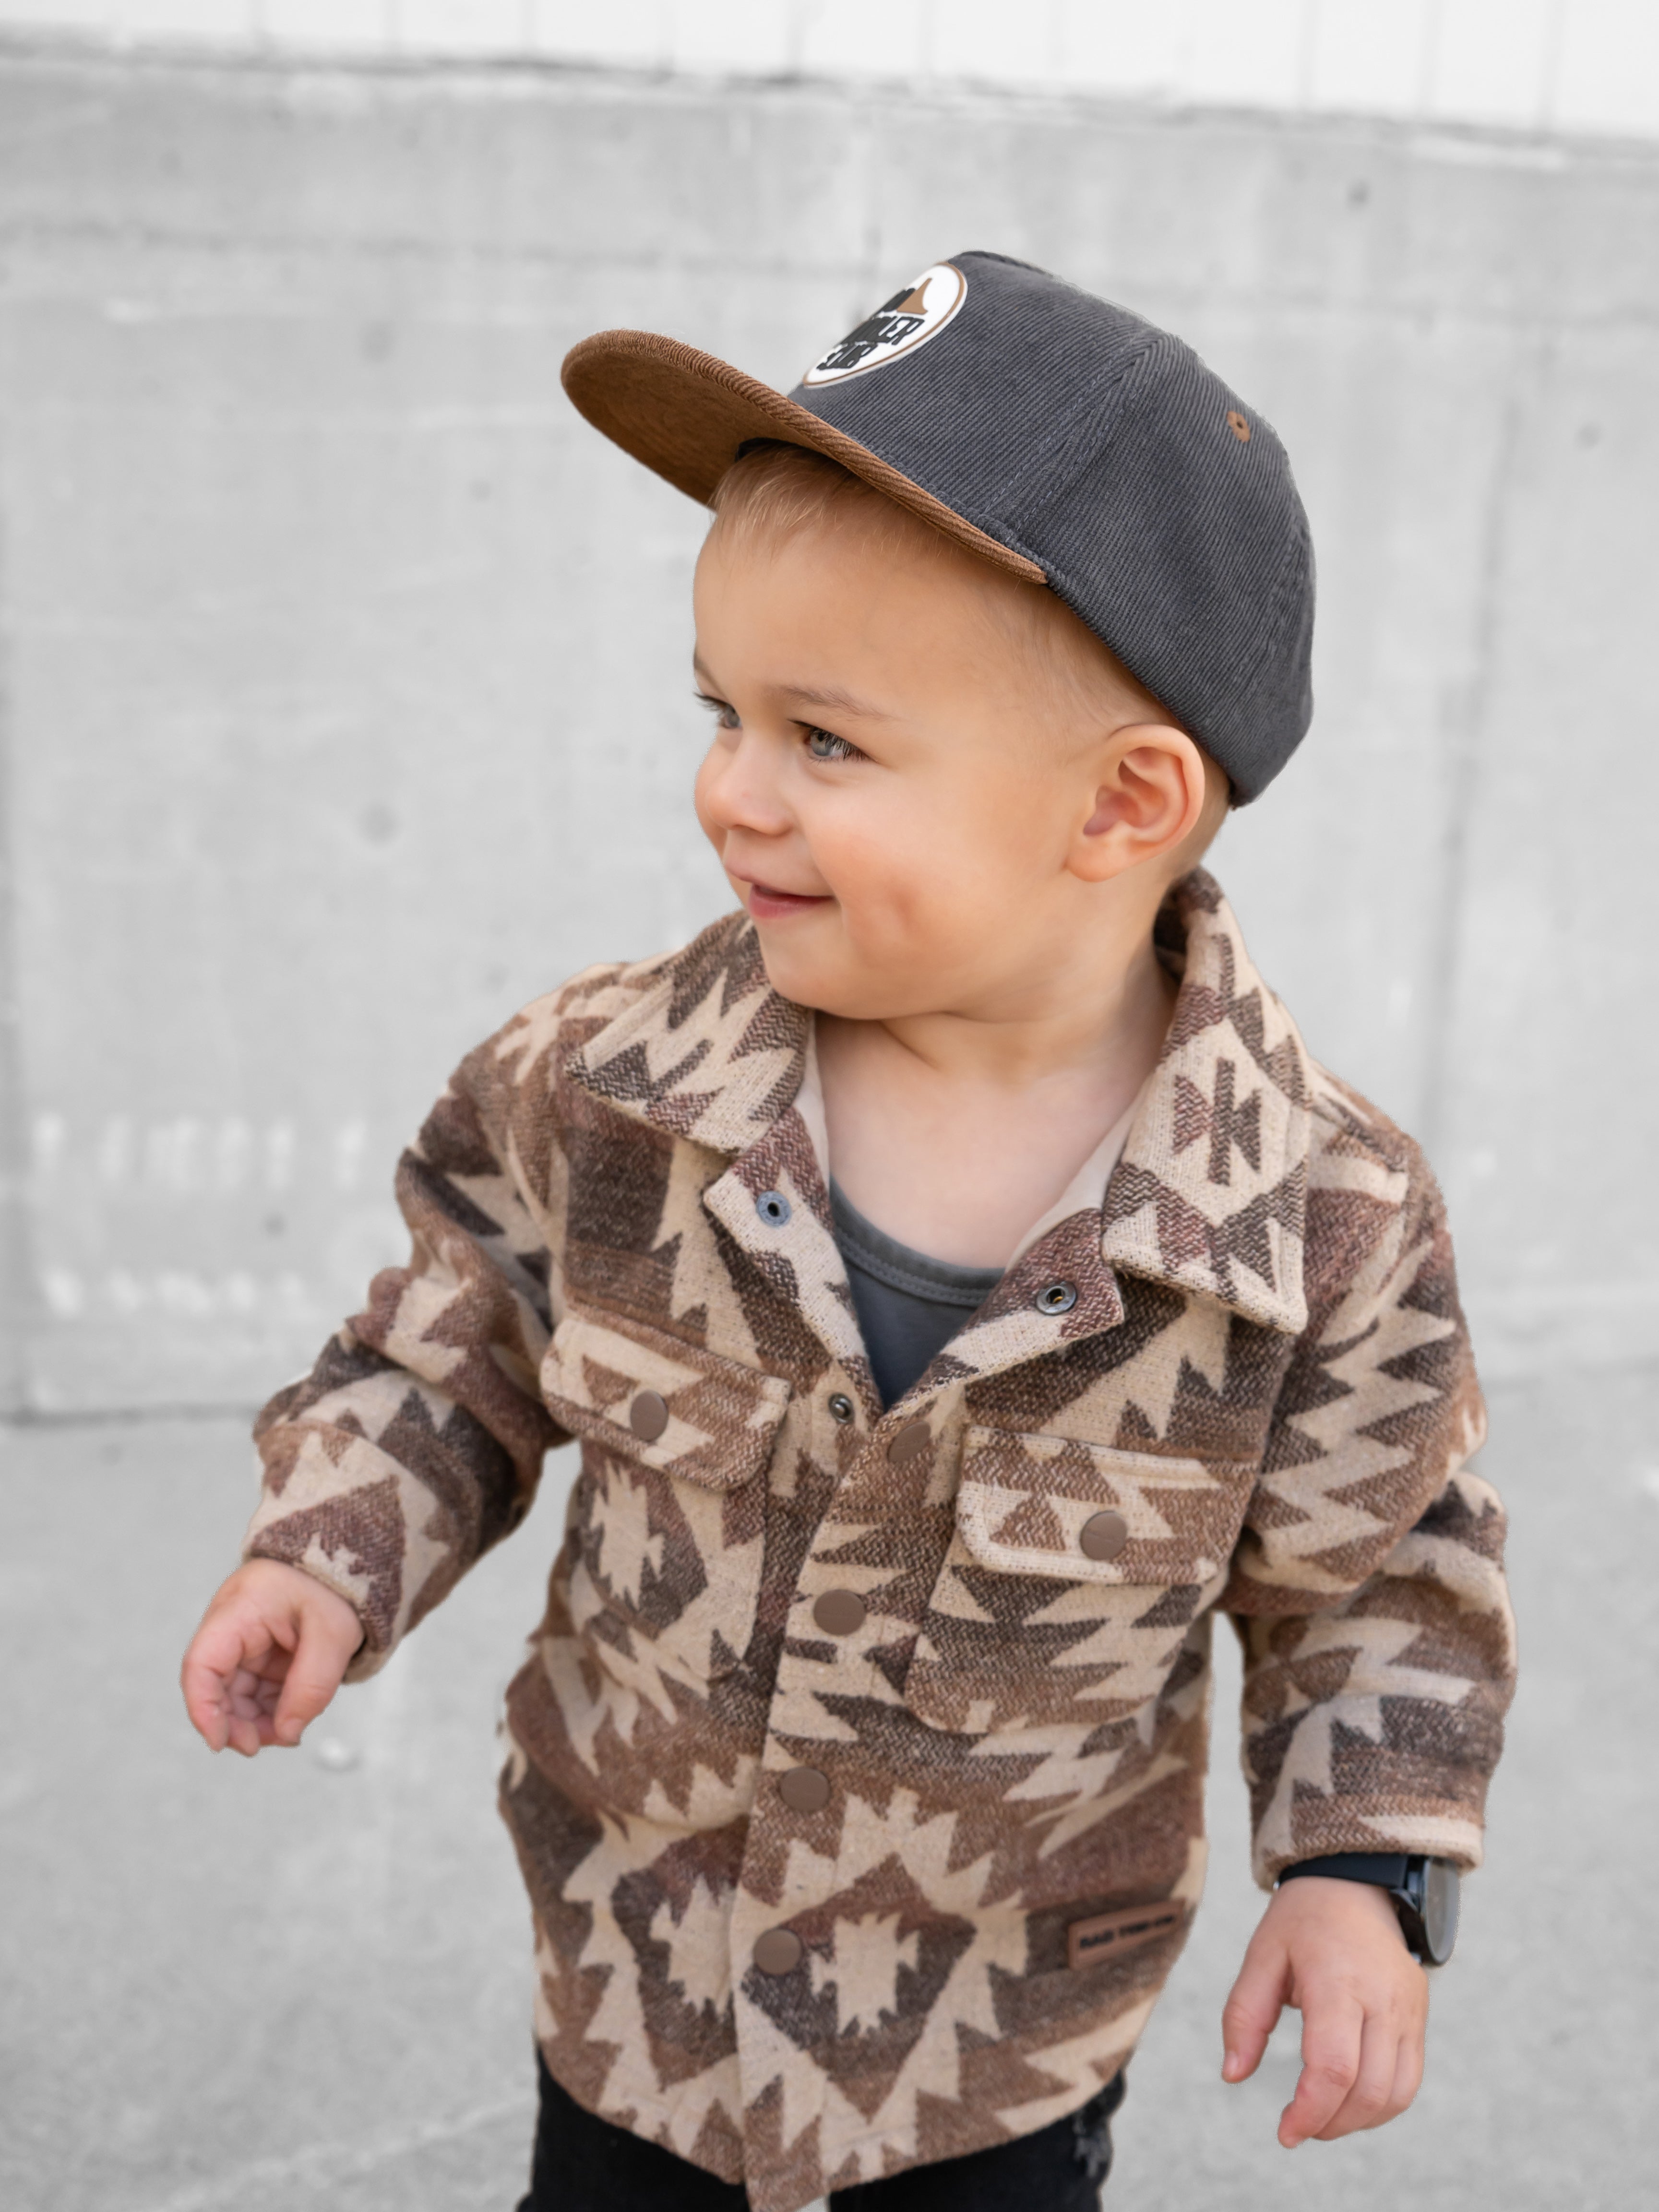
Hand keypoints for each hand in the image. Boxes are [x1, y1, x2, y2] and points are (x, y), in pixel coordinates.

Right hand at [180, 1559, 362, 1756]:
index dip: (203, 1708)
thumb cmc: (339, 1585)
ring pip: (235, 1693)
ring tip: (285, 1736)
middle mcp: (233, 1626)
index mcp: (240, 1609)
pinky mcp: (263, 1652)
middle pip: (215, 1685)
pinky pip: (256, 1689)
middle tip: (260, 1746)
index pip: (201, 1664)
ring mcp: (247, 1640)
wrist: (351, 1559)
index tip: (218, 1742)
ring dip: (253, 1721)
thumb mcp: (334, 1634)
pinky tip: (289, 1722)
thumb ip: (311, 1686)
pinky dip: (269, 1709)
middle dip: (233, 1722)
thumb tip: (287, 1733)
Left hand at [1221, 1876, 1427, 2146]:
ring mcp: (1408, 2009)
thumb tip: (1232, 2075)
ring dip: (1358, 2122)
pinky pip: (1409, 2080)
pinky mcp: (1418, 2016)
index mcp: (1338, 1980)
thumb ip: (1244, 2016)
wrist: (1355, 1883)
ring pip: (1396, 2093)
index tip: (1285, 2132)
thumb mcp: (1261, 1955)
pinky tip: (1350, 2102)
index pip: (1333, 2066)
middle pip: (1368, 2089)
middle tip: (1298, 2128)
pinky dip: (1382, 2105)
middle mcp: (1382, 1998)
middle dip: (1331, 2123)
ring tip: (1321, 2119)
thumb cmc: (1302, 1920)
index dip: (1310, 2111)